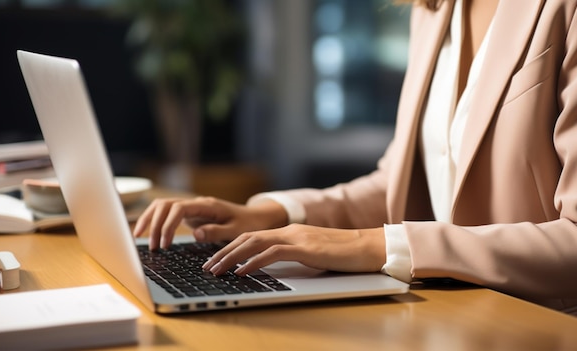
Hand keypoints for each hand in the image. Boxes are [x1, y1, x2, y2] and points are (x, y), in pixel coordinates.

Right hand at [133, 197, 288, 249]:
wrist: (254, 218)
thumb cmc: (247, 224)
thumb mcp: (236, 231)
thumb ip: (217, 232)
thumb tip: (195, 233)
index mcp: (207, 205)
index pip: (179, 208)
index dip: (168, 225)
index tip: (165, 244)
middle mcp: (196, 203)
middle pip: (165, 204)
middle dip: (153, 223)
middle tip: (151, 246)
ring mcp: (191, 208)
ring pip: (162, 206)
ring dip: (150, 220)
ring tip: (140, 238)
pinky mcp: (189, 214)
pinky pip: (166, 213)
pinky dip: (155, 221)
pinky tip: (148, 234)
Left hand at [202, 224, 385, 275]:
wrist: (369, 246)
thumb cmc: (345, 254)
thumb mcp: (313, 254)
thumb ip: (294, 256)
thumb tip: (274, 266)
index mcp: (290, 232)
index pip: (253, 237)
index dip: (231, 247)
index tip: (216, 260)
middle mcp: (290, 231)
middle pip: (247, 238)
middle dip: (223, 252)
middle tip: (207, 266)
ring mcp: (297, 238)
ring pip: (255, 243)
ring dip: (231, 257)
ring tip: (215, 269)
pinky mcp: (305, 248)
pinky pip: (273, 253)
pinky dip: (253, 262)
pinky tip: (241, 271)